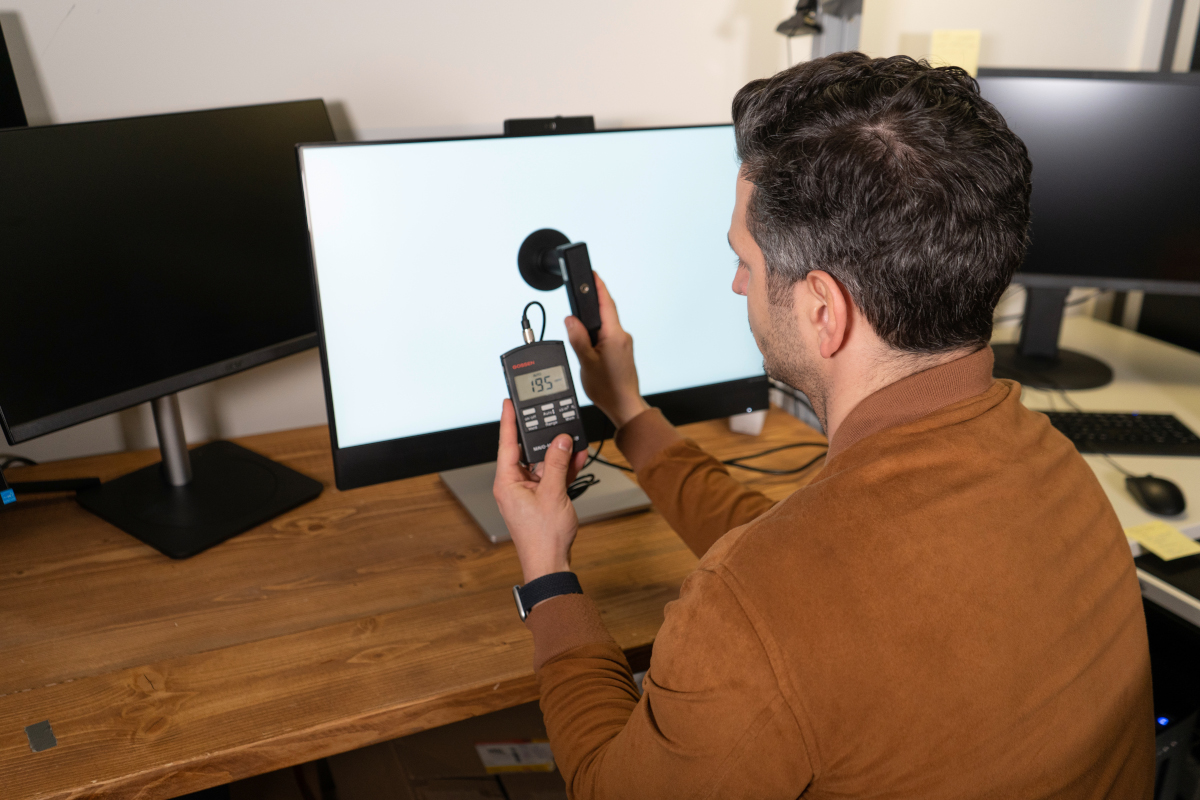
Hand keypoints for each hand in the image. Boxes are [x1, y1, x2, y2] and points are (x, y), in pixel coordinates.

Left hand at [493, 399, 588, 584]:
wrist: (550, 564)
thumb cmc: (543, 538)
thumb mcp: (553, 494)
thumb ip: (558, 464)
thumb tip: (561, 441)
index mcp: (507, 483)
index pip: (506, 444)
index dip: (508, 422)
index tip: (509, 403)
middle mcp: (514, 486)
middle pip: (528, 453)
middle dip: (544, 440)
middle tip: (554, 422)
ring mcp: (527, 493)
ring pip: (543, 465)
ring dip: (559, 456)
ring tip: (573, 443)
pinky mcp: (540, 499)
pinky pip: (551, 478)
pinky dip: (563, 470)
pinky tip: (576, 460)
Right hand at [564, 273, 650, 428]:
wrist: (624, 405)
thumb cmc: (608, 388)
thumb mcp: (586, 362)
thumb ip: (578, 338)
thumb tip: (570, 320)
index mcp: (615, 336)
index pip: (606, 303)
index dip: (598, 286)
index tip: (592, 273)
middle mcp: (622, 337)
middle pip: (607, 311)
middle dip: (594, 300)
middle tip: (581, 289)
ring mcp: (624, 344)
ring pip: (607, 324)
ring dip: (594, 319)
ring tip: (580, 319)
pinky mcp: (622, 351)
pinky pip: (609, 334)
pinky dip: (598, 331)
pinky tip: (589, 339)